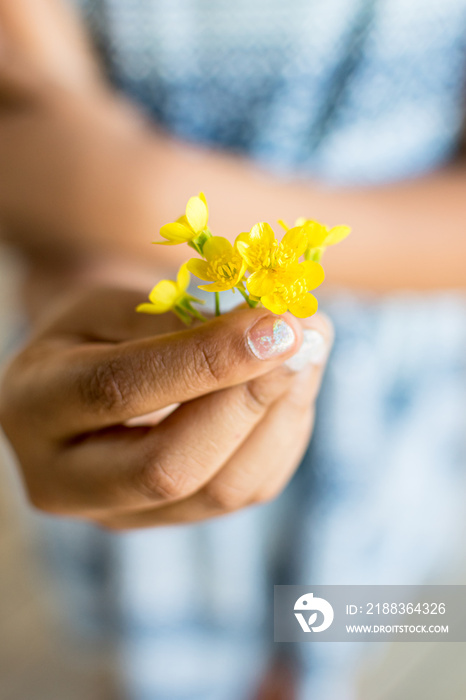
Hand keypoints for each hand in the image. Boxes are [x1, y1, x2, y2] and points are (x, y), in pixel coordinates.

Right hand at [0, 288, 331, 528]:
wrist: (84, 367)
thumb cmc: (98, 323)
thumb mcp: (115, 301)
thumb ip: (178, 319)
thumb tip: (271, 336)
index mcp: (34, 408)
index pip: (119, 392)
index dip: (206, 361)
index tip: (276, 323)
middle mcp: (64, 480)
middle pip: (168, 469)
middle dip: (249, 402)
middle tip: (304, 339)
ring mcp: (120, 512)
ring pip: (219, 491)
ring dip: (281, 417)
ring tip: (311, 350)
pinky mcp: (170, 518)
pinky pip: (245, 490)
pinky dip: (283, 435)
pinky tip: (295, 386)